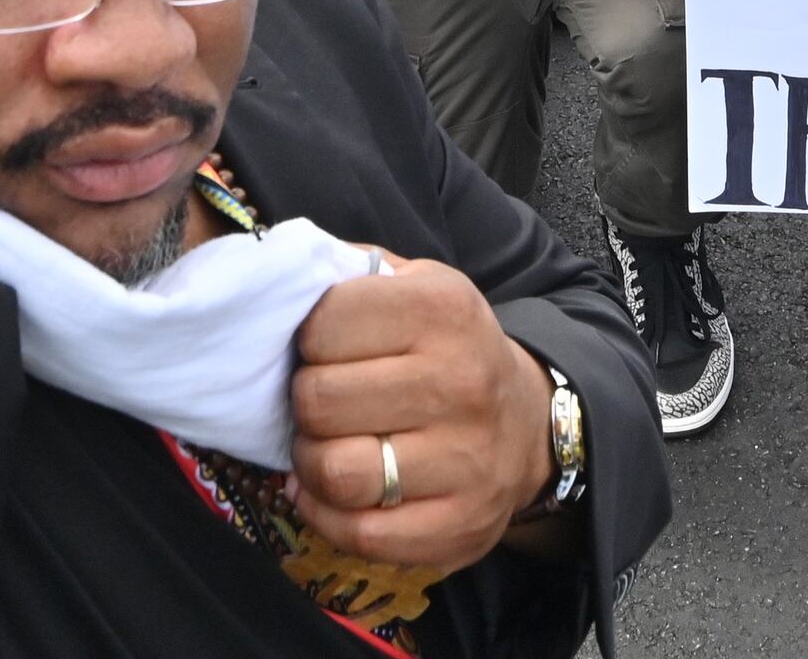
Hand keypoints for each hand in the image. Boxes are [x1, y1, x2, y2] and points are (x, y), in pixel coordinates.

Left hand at [288, 262, 554, 570]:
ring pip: (336, 472)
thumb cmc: (447, 349)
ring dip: (310, 464)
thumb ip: (349, 273)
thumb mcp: (416, 286)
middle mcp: (460, 383)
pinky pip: (359, 535)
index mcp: (443, 310)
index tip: (322, 349)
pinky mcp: (460, 526)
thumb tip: (280, 277)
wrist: (527, 423)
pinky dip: (328, 516)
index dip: (307, 340)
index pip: (323, 325)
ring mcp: (465, 461)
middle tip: (320, 402)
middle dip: (304, 404)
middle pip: (319, 401)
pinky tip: (333, 494)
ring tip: (324, 447)